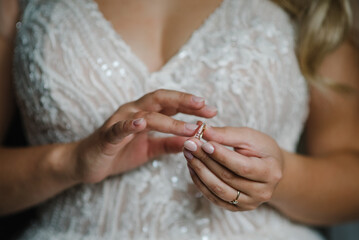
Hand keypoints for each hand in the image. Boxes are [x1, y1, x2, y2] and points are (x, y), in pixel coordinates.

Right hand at [70, 89, 216, 182]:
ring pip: (147, 114)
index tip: (212, 111)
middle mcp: (134, 111)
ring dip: (170, 120)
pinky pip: (120, 127)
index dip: (191, 105)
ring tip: (189, 127)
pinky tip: (142, 123)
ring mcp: (121, 120)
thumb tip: (194, 140)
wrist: (88, 163)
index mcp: (146, 114)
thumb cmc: (120, 153)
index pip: (171, 104)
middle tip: (205, 107)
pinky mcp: (108, 134)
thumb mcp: (150, 150)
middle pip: (161, 99)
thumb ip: (170, 144)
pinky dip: (131, 124)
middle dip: (184, 101)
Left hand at [183, 126, 282, 210]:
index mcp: (271, 172)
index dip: (221, 156)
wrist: (270, 168)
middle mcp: (263, 192)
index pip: (242, 167)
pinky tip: (193, 167)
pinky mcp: (237, 207)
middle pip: (228, 178)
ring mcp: (250, 203)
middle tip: (189, 145)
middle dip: (205, 160)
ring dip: (200, 172)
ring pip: (219, 191)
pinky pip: (214, 198)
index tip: (204, 143)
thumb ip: (227, 134)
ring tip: (188, 155)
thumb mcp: (249, 137)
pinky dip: (200, 183)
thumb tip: (204, 130)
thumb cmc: (261, 149)